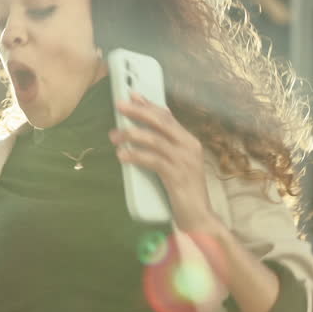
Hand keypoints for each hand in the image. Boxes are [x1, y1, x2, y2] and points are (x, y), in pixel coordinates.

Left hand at [110, 93, 214, 227]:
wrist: (198, 216)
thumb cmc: (184, 190)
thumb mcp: (178, 163)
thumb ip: (168, 146)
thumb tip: (150, 130)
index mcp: (190, 141)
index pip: (167, 117)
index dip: (149, 105)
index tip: (132, 96)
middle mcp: (189, 147)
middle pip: (161, 122)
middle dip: (138, 112)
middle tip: (119, 106)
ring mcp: (184, 161)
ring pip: (154, 140)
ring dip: (131, 135)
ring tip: (114, 136)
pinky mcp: (176, 176)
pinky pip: (152, 160)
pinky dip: (135, 156)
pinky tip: (122, 155)